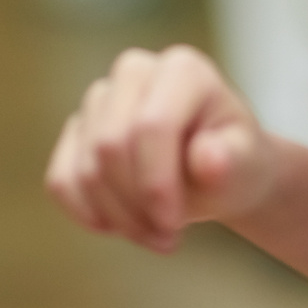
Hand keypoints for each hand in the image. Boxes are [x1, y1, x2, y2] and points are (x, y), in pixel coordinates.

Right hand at [44, 44, 279, 253]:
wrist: (219, 172)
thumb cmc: (235, 162)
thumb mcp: (247, 165)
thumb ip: (232, 160)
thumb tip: (209, 159)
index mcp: (183, 69)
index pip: (151, 126)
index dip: (156, 184)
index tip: (174, 226)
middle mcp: (135, 71)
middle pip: (110, 146)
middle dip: (135, 205)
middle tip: (168, 238)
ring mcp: (100, 99)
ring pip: (85, 168)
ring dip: (117, 218)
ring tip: (156, 236)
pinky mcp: (77, 131)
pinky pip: (61, 180)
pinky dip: (87, 214)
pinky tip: (121, 228)